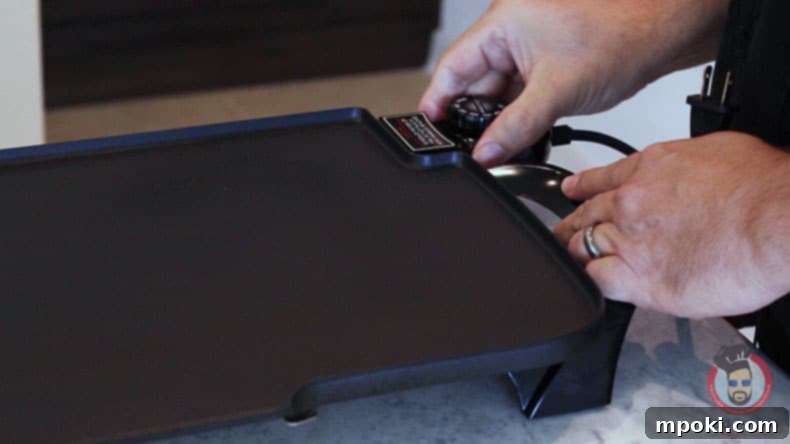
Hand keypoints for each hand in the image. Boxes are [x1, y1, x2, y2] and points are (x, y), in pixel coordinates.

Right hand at [419, 0, 725, 166]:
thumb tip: (486, 153)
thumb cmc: (620, 36)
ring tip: (508, 141)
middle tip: (475, 148)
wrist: (663, 34)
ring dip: (502, 119)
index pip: (452, 67)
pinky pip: (521, 93)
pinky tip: (527, 131)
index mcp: (502, 23)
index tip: (431, 130)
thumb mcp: (556, 91)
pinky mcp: (547, 62)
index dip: (437, 101)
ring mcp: (530, 47)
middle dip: (476, 117)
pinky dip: (521, 115)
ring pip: (500, 92)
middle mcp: (511, 31)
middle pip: (475, 83)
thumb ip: (514, 127)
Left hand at [554, 132, 789, 317]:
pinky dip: (591, 283)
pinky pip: (599, 283)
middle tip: (563, 234)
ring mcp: (633, 242)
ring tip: (573, 261)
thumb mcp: (717, 152)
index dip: (582, 187)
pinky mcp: (643, 282)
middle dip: (571, 225)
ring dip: (576, 255)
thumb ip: (684, 169)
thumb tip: (684, 180)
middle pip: (585, 216)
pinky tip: (592, 284)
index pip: (601, 178)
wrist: (779, 220)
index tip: (572, 191)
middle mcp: (633, 203)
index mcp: (651, 168)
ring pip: (583, 249)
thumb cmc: (762, 187)